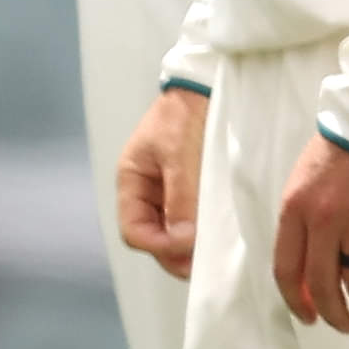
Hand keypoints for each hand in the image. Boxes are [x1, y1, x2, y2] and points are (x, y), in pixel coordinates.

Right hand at [113, 83, 207, 280]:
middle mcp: (146, 192)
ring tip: (212, 252)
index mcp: (132, 180)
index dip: (157, 246)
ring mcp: (168, 193)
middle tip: (203, 263)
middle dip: (174, 253)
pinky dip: (200, 232)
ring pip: (172, 234)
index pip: (134, 231)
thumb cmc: (186, 114)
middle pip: (153, 238)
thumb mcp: (180, 156)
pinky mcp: (189, 191)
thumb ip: (181, 199)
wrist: (207, 85)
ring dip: (188, 246)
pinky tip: (216, 235)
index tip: (185, 248)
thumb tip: (184, 241)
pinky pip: (189, 220)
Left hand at [270, 130, 348, 331]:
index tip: (310, 317)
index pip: (286, 270)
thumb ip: (302, 220)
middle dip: (335, 314)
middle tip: (346, 325)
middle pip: (323, 285)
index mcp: (294, 210)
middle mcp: (322, 220)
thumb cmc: (343, 148)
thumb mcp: (305, 181)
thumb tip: (308, 266)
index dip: (298, 302)